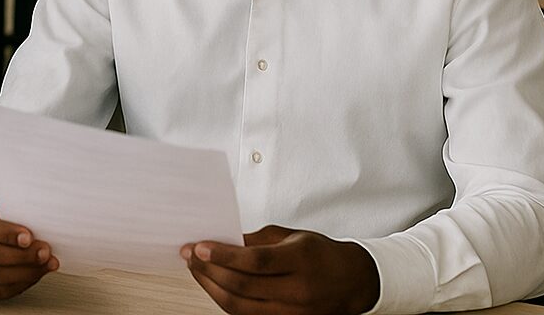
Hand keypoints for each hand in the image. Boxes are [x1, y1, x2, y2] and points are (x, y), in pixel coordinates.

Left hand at [180, 225, 379, 314]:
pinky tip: (215, 285)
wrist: (354, 282)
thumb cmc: (321, 254)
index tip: (199, 246)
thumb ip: (256, 241)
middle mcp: (298, 291)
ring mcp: (294, 313)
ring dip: (212, 287)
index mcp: (301, 261)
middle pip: (243, 286)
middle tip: (189, 255)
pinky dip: (226, 301)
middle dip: (209, 270)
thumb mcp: (292, 236)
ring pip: (241, 307)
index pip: (255, 261)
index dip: (223, 255)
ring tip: (197, 270)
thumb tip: (221, 242)